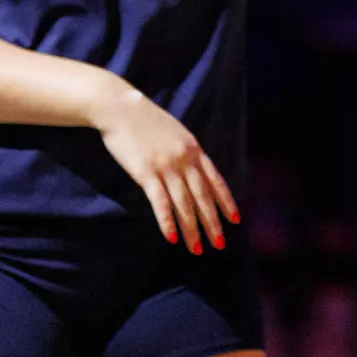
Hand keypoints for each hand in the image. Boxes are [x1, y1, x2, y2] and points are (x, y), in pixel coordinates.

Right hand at [88, 78, 237, 253]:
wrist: (120, 108)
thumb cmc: (145, 120)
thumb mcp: (175, 133)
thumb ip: (186, 151)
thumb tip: (193, 169)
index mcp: (194, 149)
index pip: (216, 180)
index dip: (226, 201)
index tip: (235, 219)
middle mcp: (185, 159)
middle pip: (203, 196)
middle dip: (212, 222)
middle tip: (220, 243)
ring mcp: (166, 166)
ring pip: (184, 203)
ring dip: (191, 228)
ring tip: (197, 248)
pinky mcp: (146, 173)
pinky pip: (160, 202)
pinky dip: (167, 222)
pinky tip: (172, 238)